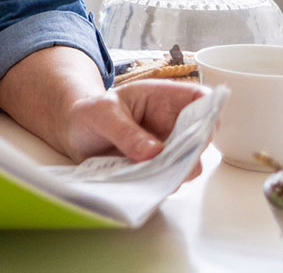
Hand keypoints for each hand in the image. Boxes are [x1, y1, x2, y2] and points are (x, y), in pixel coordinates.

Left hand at [62, 80, 209, 177]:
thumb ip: (126, 131)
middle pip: (201, 137)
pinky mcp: (156, 169)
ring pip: (188, 164)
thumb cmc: (91, 112)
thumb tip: (154, 153)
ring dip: (175, 172)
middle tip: (168, 162)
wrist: (74, 131)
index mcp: (162, 98)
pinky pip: (169, 180)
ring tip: (151, 174)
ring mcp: (166, 148)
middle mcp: (170, 124)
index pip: (200, 99)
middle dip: (192, 152)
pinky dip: (160, 185)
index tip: (199, 133)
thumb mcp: (102, 113)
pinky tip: (143, 184)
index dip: (208, 114)